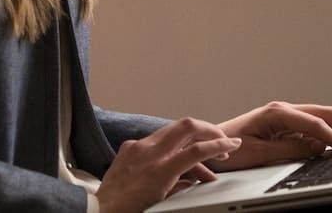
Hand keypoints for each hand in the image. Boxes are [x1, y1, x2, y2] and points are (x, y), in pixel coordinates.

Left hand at [96, 117, 241, 212]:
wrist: (98, 211)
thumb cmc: (129, 211)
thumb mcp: (163, 202)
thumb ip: (182, 185)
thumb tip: (198, 178)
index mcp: (159, 170)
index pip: (198, 149)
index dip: (220, 145)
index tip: (233, 144)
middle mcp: (149, 153)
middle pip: (187, 126)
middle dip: (209, 130)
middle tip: (221, 140)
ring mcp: (137, 147)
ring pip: (173, 129)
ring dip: (192, 139)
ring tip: (202, 159)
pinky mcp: (129, 147)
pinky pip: (157, 139)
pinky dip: (172, 145)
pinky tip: (175, 158)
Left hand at [208, 101, 331, 171]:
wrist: (208, 146)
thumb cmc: (226, 149)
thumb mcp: (258, 154)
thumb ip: (289, 150)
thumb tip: (317, 148)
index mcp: (277, 112)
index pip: (316, 124)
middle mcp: (284, 110)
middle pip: (327, 115)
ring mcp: (287, 117)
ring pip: (325, 118)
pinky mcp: (288, 126)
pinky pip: (317, 128)